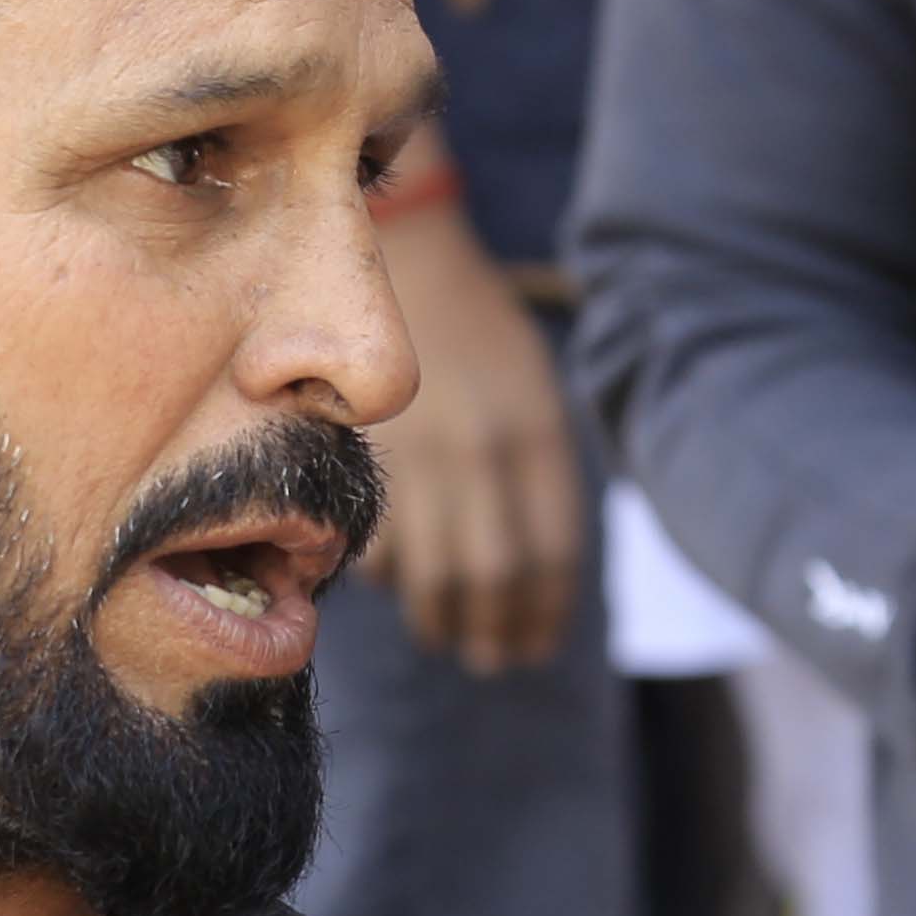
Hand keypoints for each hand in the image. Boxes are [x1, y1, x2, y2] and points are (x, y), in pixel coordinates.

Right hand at [358, 205, 586, 674]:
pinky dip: (389, 579)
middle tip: (495, 657)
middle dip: (496, 631)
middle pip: (494, 576)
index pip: (551, 553)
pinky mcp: (363, 460)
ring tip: (452, 639)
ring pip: (432, 576)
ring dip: (442, 623)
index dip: (547, 611)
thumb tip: (538, 574)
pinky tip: (402, 584)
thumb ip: (540, 474)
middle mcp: (479, 453)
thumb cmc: (480, 331)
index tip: (540, 642)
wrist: (405, 258)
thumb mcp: (536, 393)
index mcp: (534, 434)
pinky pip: (377, 548)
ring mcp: (418, 459)